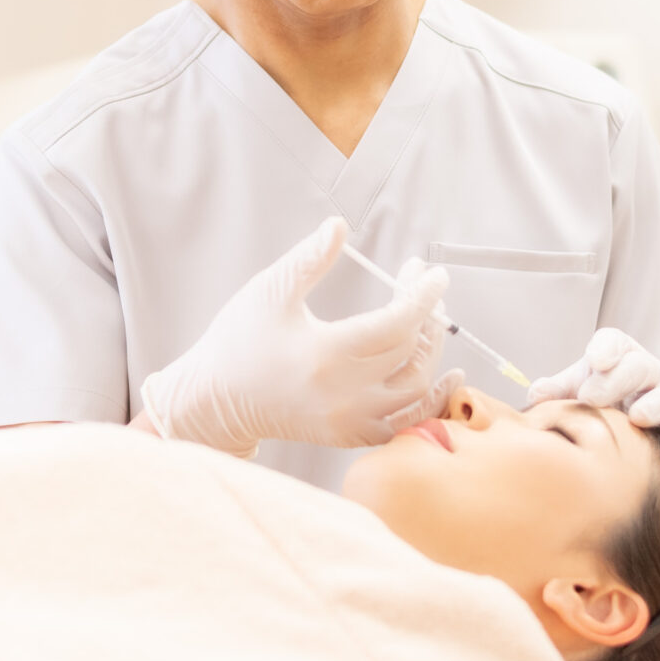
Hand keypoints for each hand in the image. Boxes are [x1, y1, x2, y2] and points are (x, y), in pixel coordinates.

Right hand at [140, 218, 461, 455]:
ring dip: (432, 355)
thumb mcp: (268, 291)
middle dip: (426, 315)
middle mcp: (345, 393)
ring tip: (432, 324)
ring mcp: (350, 419)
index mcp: (327, 353)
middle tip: (424, 288)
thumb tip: (340, 225)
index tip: (433, 274)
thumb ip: (308, 259)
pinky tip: (444, 378)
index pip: (398, 322)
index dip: (422, 295)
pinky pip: (404, 423)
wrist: (215, 400)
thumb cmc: (238, 341)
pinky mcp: (348, 435)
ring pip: (415, 389)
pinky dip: (428, 402)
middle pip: (410, 352)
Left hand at [526, 328, 659, 458]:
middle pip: (640, 367)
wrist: (614, 418)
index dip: (606, 348)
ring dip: (656, 405)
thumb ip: (554, 390)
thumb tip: (537, 395)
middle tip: (590, 398)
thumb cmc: (590, 395)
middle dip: (617, 381)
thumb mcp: (571, 388)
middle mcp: (646, 371)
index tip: (595, 360)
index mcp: (618, 354)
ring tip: (637, 418)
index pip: (614, 341)